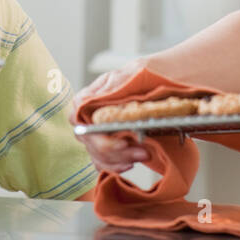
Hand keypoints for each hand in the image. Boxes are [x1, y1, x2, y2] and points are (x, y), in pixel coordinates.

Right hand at [68, 57, 153, 173]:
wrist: (162, 81)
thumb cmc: (145, 75)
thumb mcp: (130, 73)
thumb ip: (114, 85)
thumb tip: (96, 98)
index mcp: (91, 96)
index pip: (77, 115)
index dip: (92, 132)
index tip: (120, 138)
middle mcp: (91, 116)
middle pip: (89, 140)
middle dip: (115, 150)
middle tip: (142, 151)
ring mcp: (98, 132)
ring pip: (96, 154)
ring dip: (119, 160)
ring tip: (143, 155)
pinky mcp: (110, 145)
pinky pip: (103, 162)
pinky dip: (116, 166)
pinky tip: (131, 163)